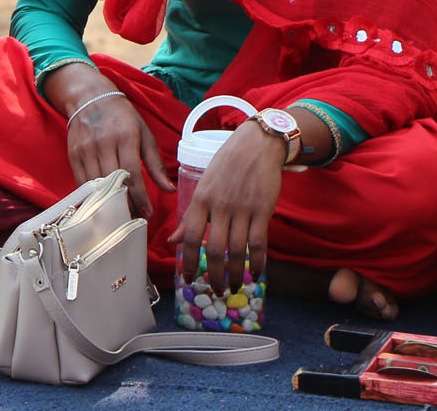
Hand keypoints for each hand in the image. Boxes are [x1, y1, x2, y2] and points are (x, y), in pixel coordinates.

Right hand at [48, 63, 170, 217]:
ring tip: (121, 214)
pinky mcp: (73, 154)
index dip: (140, 197)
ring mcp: (85, 149)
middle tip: (135, 218)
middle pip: (113, 182)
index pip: (133, 173)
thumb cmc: (122, 116)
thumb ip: (155, 163)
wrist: (89, 97)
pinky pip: (82, 181)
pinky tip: (102, 204)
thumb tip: (169, 189)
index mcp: (125, 136)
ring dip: (108, 203)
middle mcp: (103, 143)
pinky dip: (92, 195)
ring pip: (96, 184)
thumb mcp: (144, 134)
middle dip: (126, 204)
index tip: (147, 213)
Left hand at [170, 126, 283, 295]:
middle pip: (214, 249)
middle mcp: (219, 206)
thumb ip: (191, 215)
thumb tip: (174, 239)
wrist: (256, 145)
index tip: (188, 279)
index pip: (191, 237)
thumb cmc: (226, 166)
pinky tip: (256, 274)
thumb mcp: (203, 186)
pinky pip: (259, 242)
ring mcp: (242, 209)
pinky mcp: (262, 210)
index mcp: (200, 200)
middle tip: (216, 291)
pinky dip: (258, 262)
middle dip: (215, 275)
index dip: (189, 261)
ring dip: (236, 274)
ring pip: (237, 250)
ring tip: (235, 287)